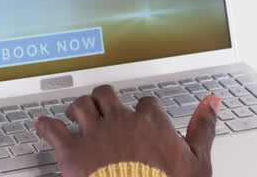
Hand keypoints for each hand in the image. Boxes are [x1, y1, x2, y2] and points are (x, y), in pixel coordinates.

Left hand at [34, 85, 219, 176]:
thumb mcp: (198, 162)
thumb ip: (204, 128)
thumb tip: (213, 103)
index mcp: (150, 121)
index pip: (145, 104)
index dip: (141, 111)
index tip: (140, 118)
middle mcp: (120, 121)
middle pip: (107, 95)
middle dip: (103, 100)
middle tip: (101, 108)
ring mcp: (94, 135)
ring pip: (80, 105)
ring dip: (76, 109)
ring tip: (73, 114)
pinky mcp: (71, 152)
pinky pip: (52, 129)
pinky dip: (45, 125)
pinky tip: (43, 126)